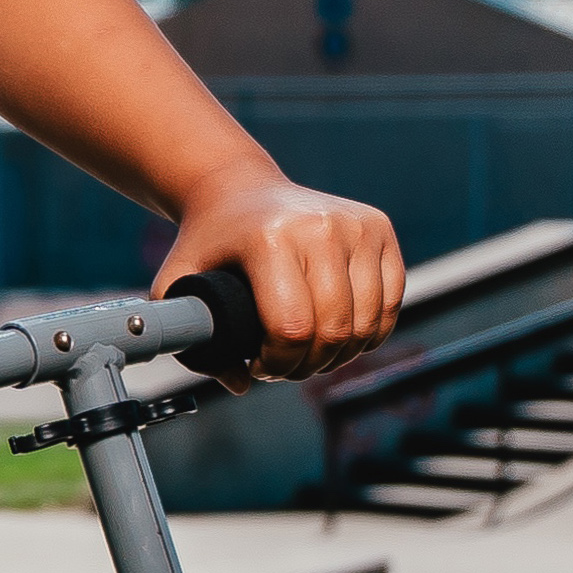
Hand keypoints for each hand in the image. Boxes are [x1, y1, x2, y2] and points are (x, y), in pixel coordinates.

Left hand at [153, 173, 399, 382]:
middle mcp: (321, 227)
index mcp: (271, 238)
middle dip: (309, 365)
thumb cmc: (210, 242)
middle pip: (334, 331)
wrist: (240, 189)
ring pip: (367, 324)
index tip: (259, 364)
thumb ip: (192, 337)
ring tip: (309, 352)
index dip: (278, 363)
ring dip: (340, 355)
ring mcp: (356, 224)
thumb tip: (240, 383)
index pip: (292, 328)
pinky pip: (391, 303)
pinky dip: (369, 332)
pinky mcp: (379, 228)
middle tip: (285, 365)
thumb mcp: (180, 281)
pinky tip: (339, 336)